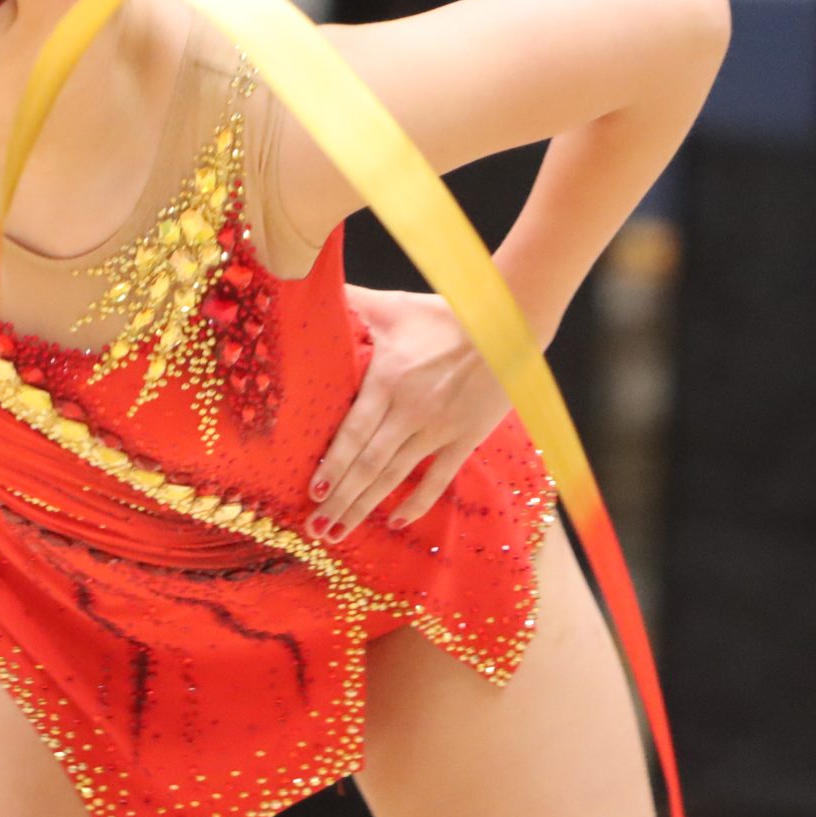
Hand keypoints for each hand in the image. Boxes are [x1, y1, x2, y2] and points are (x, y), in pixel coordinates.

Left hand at [305, 286, 511, 541]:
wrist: (506, 325)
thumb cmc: (445, 314)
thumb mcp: (394, 306)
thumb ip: (352, 302)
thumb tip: (309, 283)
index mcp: (388, 380)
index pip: (354, 432)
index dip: (332, 465)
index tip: (311, 491)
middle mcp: (410, 411)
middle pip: (369, 464)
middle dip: (340, 499)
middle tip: (314, 529)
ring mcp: (438, 429)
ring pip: (395, 476)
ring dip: (365, 506)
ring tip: (339, 532)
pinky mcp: (464, 438)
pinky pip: (438, 477)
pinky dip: (416, 502)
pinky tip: (394, 521)